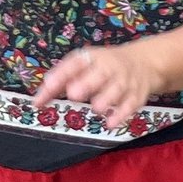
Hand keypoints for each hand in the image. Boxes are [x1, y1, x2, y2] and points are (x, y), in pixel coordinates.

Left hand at [36, 43, 164, 127]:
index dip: (62, 74)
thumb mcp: (84, 65)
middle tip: (73, 93)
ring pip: (117, 88)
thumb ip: (61, 81)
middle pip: (99, 73)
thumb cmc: (104, 67)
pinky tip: (111, 123)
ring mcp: (124, 81)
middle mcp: (109, 67)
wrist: (144, 63)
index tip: (48, 86)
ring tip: (96, 108)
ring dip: (107, 98)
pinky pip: (130, 104)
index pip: (75, 63)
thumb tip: (39, 100)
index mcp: (92, 58)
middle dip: (88, 83)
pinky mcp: (136, 95)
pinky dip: (121, 114)